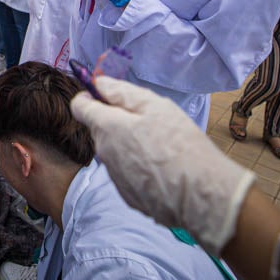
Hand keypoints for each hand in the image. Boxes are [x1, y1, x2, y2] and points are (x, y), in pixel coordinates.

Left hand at [69, 77, 255, 255]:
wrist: (200, 195)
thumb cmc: (180, 144)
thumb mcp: (156, 106)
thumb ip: (123, 92)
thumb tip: (99, 83)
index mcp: (107, 128)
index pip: (79, 108)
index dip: (90, 97)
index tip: (106, 96)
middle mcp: (104, 153)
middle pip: (100, 129)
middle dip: (116, 122)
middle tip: (148, 122)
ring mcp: (115, 177)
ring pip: (114, 152)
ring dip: (128, 145)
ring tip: (161, 147)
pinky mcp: (128, 196)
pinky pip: (127, 173)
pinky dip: (138, 168)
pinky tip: (162, 170)